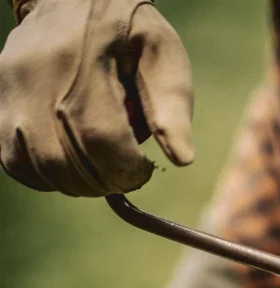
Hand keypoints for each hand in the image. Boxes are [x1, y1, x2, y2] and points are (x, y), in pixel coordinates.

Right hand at [0, 0, 193, 196]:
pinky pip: (15, 162)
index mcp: (84, 61)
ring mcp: (11, 92)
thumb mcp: (162, 53)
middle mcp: (37, 78)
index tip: (144, 168)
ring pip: (41, 169)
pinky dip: (47, 178)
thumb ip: (172, 107)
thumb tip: (183, 159)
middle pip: (68, 162)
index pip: (101, 139)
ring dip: (79, 185)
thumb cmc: (127, 31)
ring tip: (102, 171)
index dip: (127, 170)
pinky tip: (72, 167)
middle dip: (106, 182)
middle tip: (125, 174)